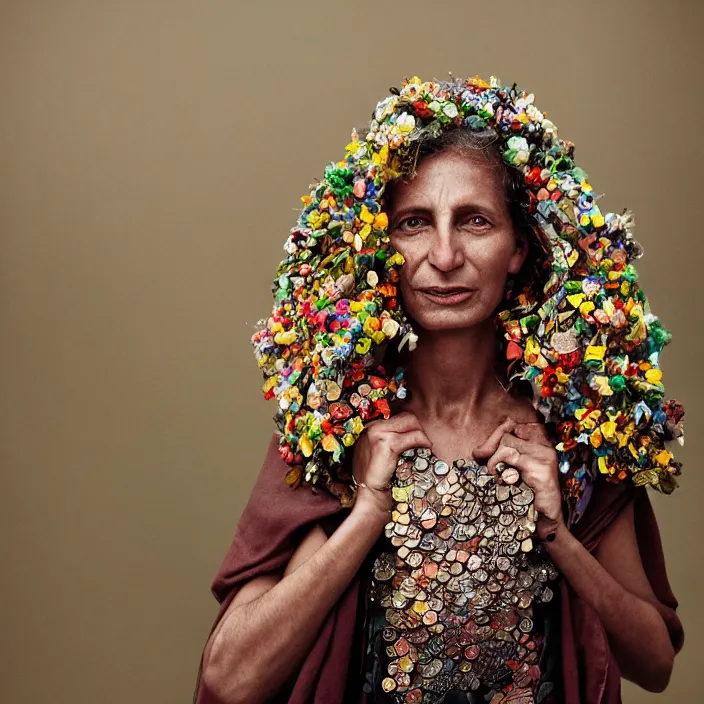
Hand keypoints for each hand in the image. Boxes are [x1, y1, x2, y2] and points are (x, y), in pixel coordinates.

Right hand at [352, 411, 431, 517]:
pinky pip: (413, 436)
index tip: (420, 435)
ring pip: (411, 422)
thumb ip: (389, 441)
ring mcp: (379, 433)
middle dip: (419, 427)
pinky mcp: (387, 443)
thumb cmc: (375, 478)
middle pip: (406, 416)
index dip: (412, 425)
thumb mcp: (377, 455)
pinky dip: (423, 442)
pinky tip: (426, 450)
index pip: (398, 416)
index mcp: (371, 428)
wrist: (369, 494)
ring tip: (427, 446)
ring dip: (422, 434)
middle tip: (425, 442)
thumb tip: (411, 435)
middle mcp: (373, 427)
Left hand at [473, 417, 563, 539]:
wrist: (547, 522)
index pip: (514, 427)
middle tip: (479, 457)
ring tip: (492, 471)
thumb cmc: (528, 498)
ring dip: (494, 457)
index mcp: (539, 445)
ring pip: (508, 443)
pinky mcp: (542, 468)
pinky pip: (513, 456)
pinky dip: (499, 464)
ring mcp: (545, 457)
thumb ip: (503, 457)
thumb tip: (478, 449)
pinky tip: (500, 477)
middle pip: (508, 434)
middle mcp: (544, 447)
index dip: (496, 435)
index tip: (483, 451)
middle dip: (490, 446)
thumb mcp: (514, 472)